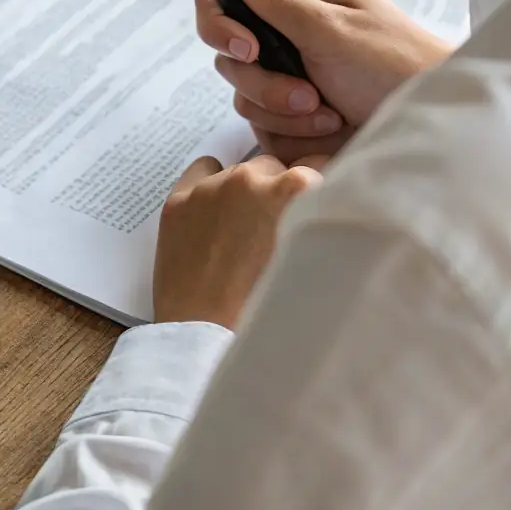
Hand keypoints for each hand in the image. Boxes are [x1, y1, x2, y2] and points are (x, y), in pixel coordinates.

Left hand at [154, 154, 324, 327]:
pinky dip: (209, 183)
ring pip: (238, 170)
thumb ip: (323, 226)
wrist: (210, 343)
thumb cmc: (271, 312)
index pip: (317, 166)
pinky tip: (212, 214)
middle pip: (274, 167)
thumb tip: (331, 207)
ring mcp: (212, 185)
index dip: (315, 188)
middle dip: (276, 191)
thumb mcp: (314, 263)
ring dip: (244, 191)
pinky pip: (203, 168)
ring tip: (239, 231)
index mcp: (297, 191)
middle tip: (272, 230)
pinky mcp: (180, 198)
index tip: (310, 206)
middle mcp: (254, 177)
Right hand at [197, 0, 453, 163]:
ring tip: (327, 111)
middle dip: (259, 75)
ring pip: (242, 86)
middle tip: (300, 89)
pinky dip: (290, 129)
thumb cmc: (396, 65)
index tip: (243, 46)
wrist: (428, 122)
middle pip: (228, 42)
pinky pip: (260, 119)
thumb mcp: (335, 29)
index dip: (221, 10)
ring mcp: (289, 65)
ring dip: (280, 106)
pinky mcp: (290, 105)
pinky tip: (328, 127)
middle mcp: (290, 22)